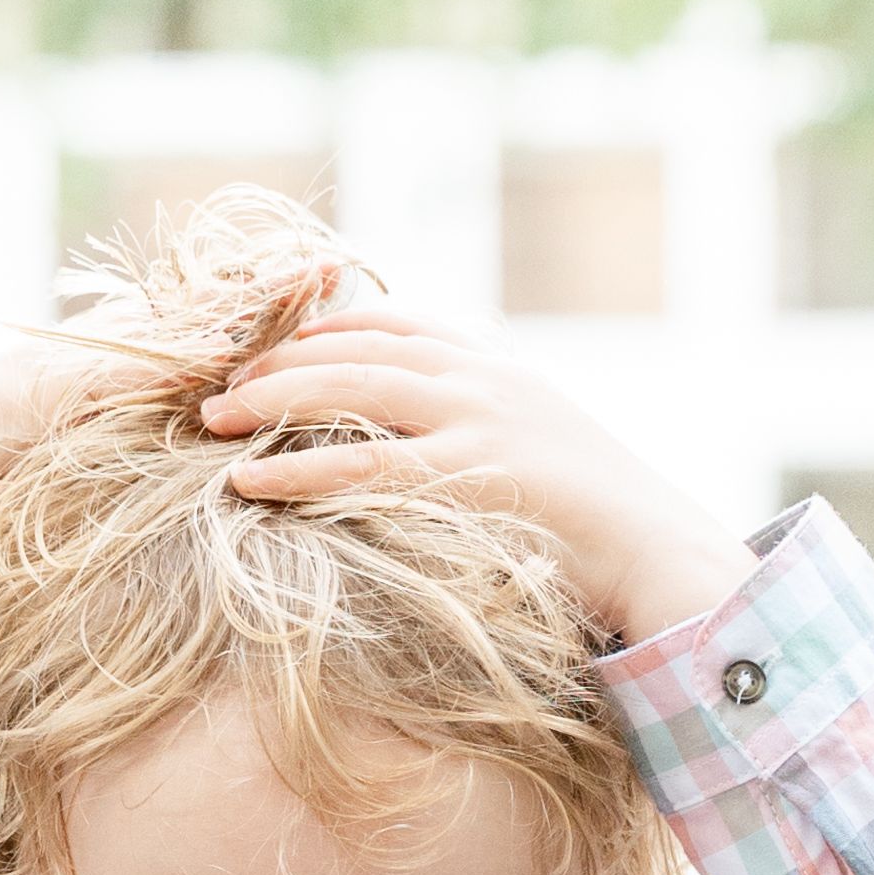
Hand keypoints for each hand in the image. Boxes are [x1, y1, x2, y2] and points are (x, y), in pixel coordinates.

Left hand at [197, 313, 752, 649]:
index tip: (267, 348)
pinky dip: (300, 469)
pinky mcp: (472, 476)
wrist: (657, 552)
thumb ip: (478, 436)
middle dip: (279, 361)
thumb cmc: (595, 526)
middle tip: (218, 387)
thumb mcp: (536, 454)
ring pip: (352, 390)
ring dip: (274, 400)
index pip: (392, 322)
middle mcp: (482, 378)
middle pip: (357, 347)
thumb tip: (421, 455)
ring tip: (216, 420)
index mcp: (496, 366)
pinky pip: (364, 465)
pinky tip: (253, 480)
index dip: (321, 328)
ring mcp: (478, 421)